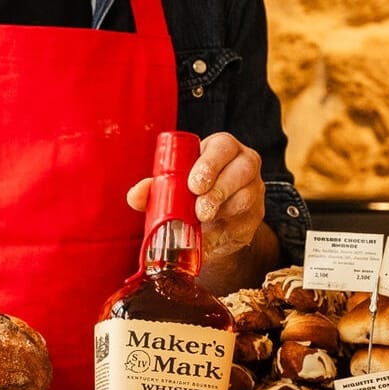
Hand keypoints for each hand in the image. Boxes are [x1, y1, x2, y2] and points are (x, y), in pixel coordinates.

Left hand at [126, 132, 274, 288]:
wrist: (212, 220)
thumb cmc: (191, 190)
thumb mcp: (174, 183)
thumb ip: (154, 187)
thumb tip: (135, 195)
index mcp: (223, 149)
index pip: (223, 147)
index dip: (210, 164)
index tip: (193, 185)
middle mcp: (244, 165)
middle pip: (242, 170)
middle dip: (219, 190)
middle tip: (199, 209)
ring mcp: (253, 192)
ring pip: (246, 199)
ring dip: (222, 213)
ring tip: (201, 223)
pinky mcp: (253, 219)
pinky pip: (242, 227)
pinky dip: (221, 237)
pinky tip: (206, 242)